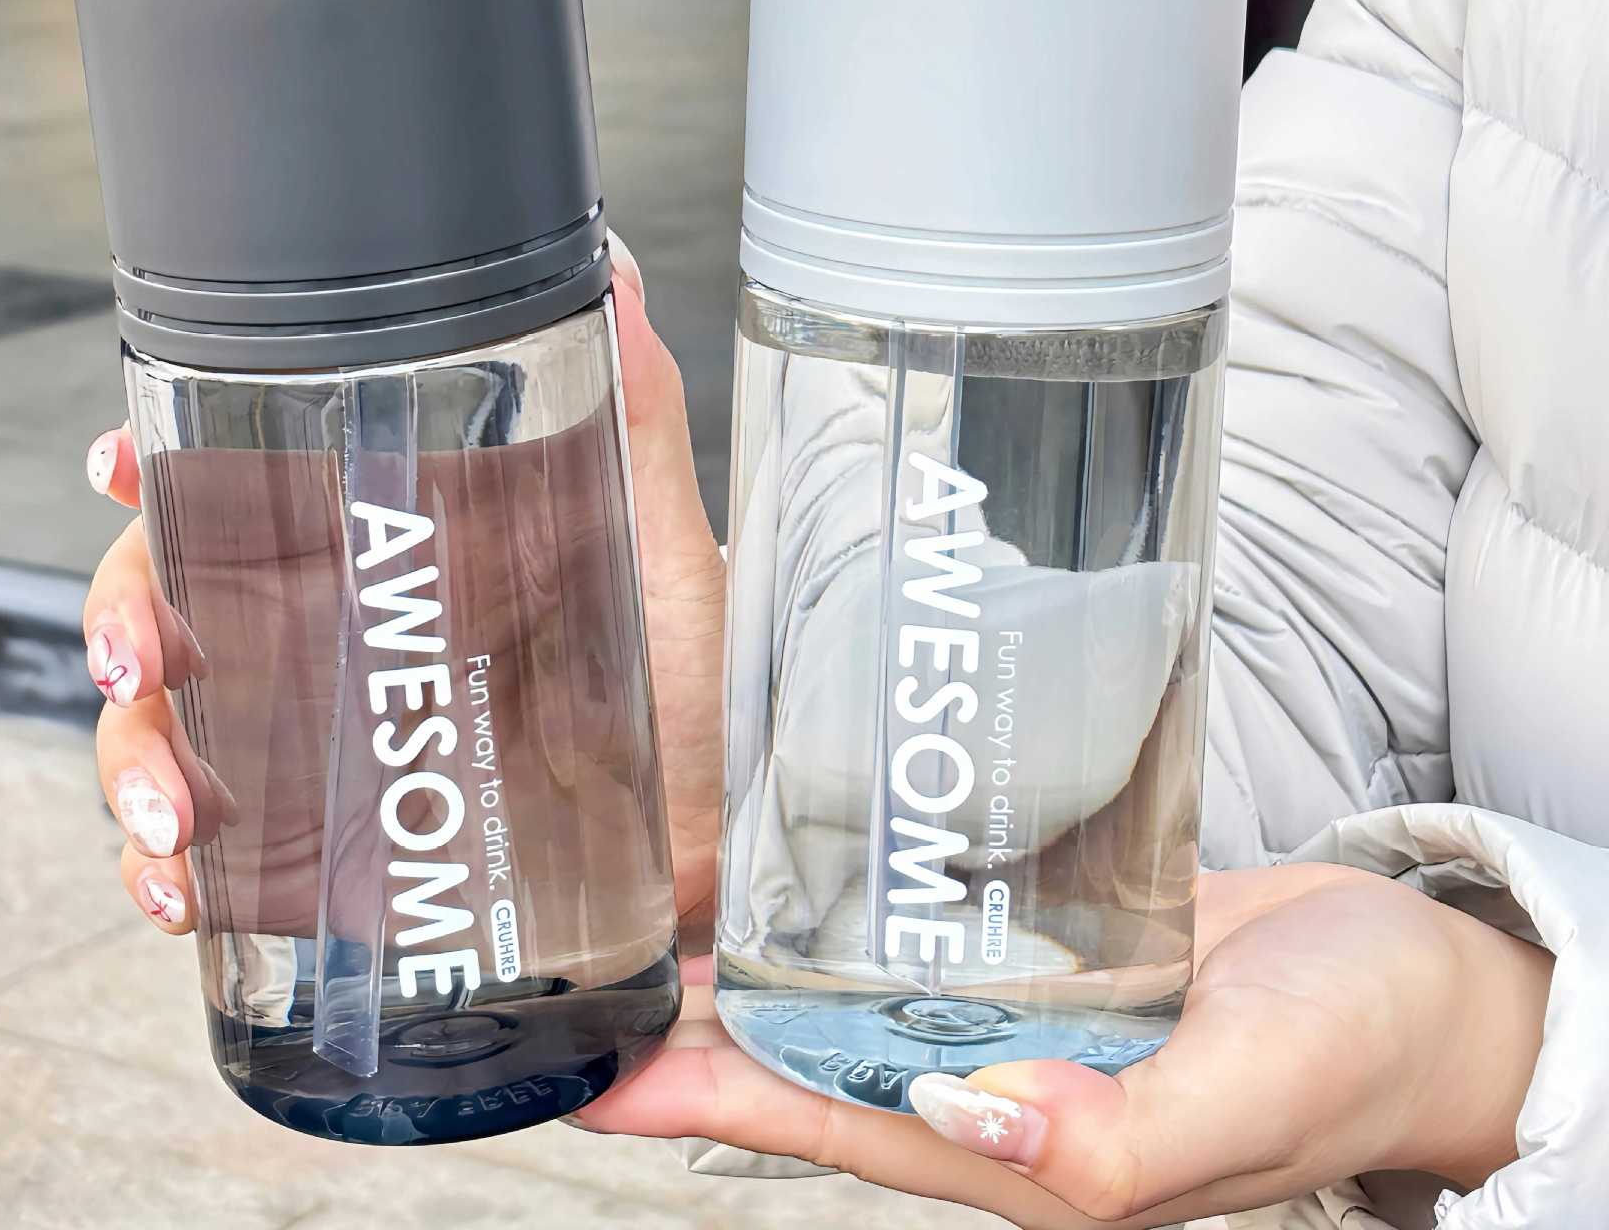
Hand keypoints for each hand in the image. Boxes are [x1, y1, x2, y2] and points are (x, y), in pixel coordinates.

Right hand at [77, 237, 728, 938]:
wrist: (722, 856)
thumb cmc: (691, 696)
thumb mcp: (662, 555)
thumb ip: (634, 416)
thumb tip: (611, 277)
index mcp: (394, 554)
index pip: (247, 487)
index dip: (163, 468)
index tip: (124, 464)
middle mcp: (337, 641)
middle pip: (173, 602)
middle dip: (126, 622)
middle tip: (146, 660)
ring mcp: (322, 749)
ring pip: (166, 730)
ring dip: (134, 762)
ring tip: (175, 815)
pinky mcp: (327, 857)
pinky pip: (205, 860)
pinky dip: (163, 873)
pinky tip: (184, 894)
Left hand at [581, 863, 1552, 1225]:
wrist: (1420, 986)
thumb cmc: (1347, 1058)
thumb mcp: (1243, 1105)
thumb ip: (1114, 1140)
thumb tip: (971, 1126)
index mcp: (1023, 1152)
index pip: (826, 1122)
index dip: (706, 1099)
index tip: (594, 1074)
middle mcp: (998, 1082)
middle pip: (814, 1052)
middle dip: (701, 1024)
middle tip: (587, 972)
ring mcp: (1019, 1009)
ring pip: (860, 985)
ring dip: (762, 958)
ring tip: (658, 907)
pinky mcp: (1050, 941)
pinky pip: (933, 926)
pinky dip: (861, 900)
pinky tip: (807, 855)